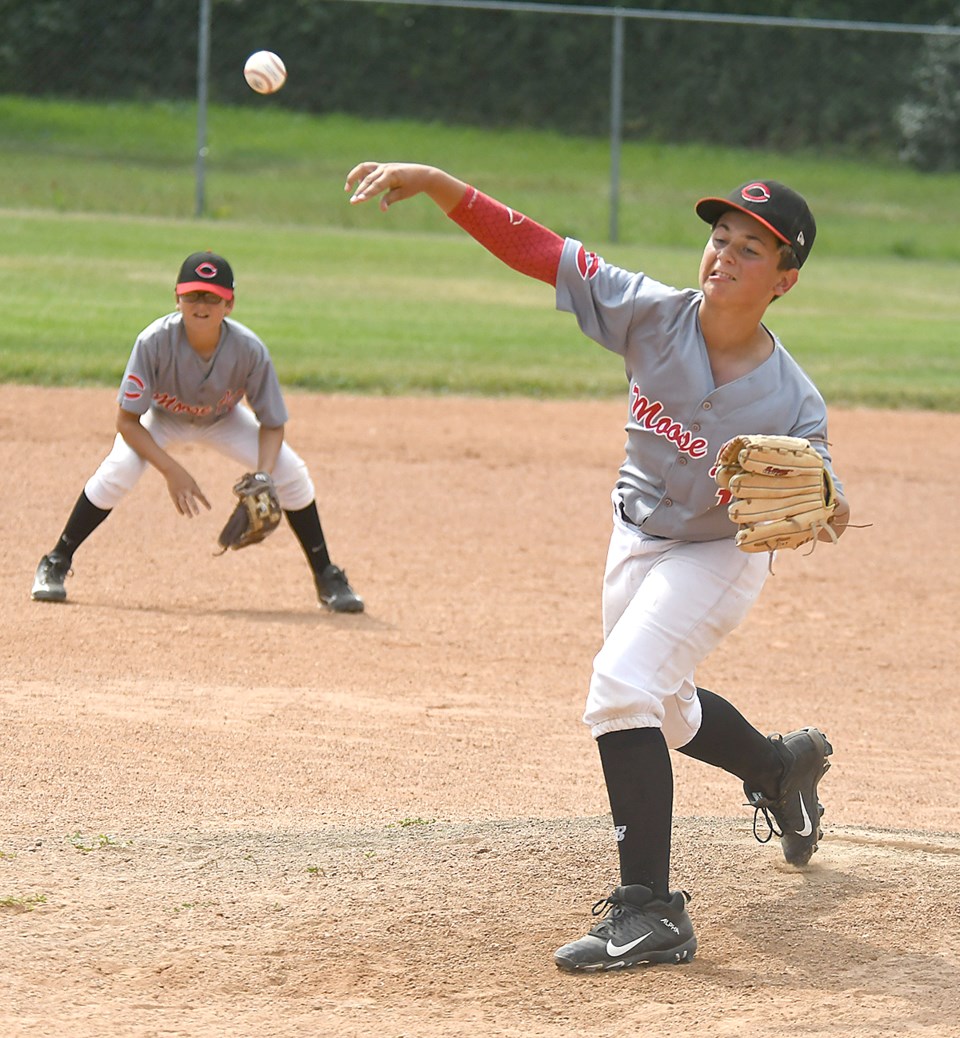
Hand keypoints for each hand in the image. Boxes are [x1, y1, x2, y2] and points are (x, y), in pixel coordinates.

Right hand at [164, 463, 210, 516]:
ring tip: (190, 517)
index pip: (201, 496)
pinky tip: (183, 514)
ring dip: (187, 510)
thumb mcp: (192, 482)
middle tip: (197, 514)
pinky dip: (179, 509)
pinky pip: (176, 503)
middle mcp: (186, 490)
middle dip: (194, 507)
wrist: (172, 471)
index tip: (210, 509)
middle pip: (190, 500)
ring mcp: (179, 492)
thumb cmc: (184, 477)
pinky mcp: (173, 494)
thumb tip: (200, 498)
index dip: (205, 503)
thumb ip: (195, 490)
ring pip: (183, 503)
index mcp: (193, 487)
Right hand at [345, 162, 466, 213]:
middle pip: (368, 180)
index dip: (366, 194)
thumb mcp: (403, 194)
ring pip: (363, 170)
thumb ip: (390, 199)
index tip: (358, 201)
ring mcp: (382, 166)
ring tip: (347, 190)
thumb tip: (382, 209)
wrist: (421, 174)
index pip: (375, 186)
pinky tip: (358, 184)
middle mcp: (385, 168)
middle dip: (359, 191)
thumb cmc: (413, 185)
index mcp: (391, 175)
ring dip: (354, 179)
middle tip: (352, 203)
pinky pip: (367, 168)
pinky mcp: (381, 167)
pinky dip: (360, 175)